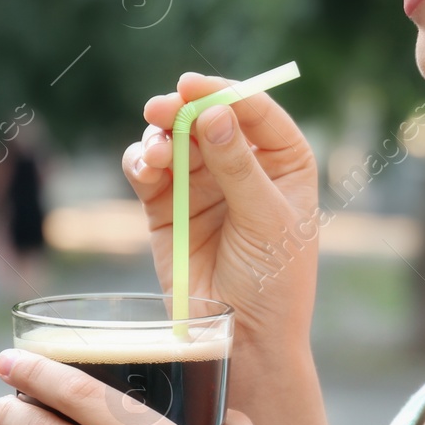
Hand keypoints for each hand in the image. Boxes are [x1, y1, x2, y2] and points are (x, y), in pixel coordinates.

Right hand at [125, 72, 318, 349]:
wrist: (240, 337)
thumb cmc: (273, 280)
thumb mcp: (266, 220)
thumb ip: (238, 167)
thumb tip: (213, 114)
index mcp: (283, 162)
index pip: (256, 112)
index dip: (226, 93)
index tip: (193, 87)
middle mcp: (242, 165)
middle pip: (208, 117)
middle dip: (182, 110)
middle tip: (161, 109)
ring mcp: (202, 184)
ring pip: (174, 139)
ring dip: (159, 137)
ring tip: (156, 155)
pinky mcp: (166, 206)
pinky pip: (148, 170)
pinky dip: (141, 162)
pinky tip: (144, 169)